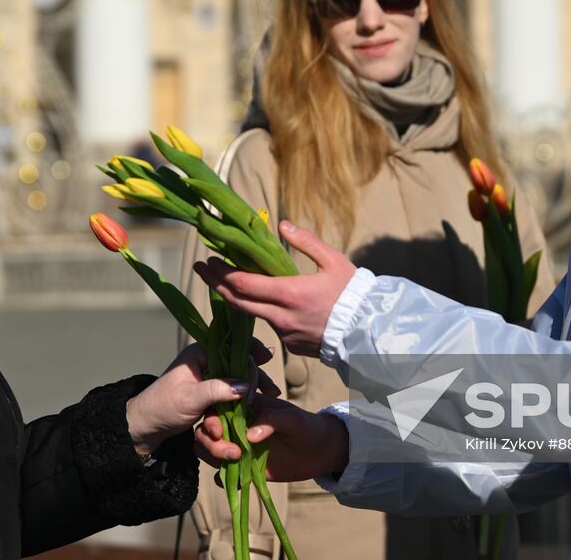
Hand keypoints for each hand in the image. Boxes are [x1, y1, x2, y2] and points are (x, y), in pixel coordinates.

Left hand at [124, 342, 273, 457]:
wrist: (144, 428)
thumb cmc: (162, 408)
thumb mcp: (190, 398)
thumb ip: (217, 390)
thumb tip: (244, 387)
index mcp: (199, 353)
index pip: (231, 346)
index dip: (250, 353)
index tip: (266, 363)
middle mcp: (205, 362)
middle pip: (238, 363)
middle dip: (255, 377)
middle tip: (272, 392)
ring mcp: (208, 379)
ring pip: (237, 380)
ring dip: (252, 390)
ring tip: (271, 398)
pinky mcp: (209, 395)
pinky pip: (231, 394)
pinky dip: (243, 400)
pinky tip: (256, 407)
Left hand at [194, 220, 356, 357]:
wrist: (369, 331)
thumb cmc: (353, 293)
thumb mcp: (333, 260)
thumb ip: (306, 242)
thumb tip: (280, 225)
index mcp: (290, 293)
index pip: (244, 284)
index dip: (222, 273)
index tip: (208, 260)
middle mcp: (281, 317)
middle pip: (237, 302)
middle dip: (216, 284)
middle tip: (201, 268)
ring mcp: (284, 334)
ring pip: (251, 314)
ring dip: (235, 297)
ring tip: (224, 280)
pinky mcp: (291, 344)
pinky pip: (269, 324)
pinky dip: (259, 310)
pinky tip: (257, 299)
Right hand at [195, 394, 349, 482]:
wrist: (320, 452)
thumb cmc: (307, 427)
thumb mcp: (294, 419)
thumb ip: (273, 420)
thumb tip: (249, 435)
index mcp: (247, 407)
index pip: (218, 406)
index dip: (212, 417)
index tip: (218, 431)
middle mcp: (238, 426)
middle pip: (207, 429)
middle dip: (210, 441)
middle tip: (232, 452)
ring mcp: (239, 446)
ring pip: (210, 449)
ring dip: (213, 456)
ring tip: (235, 461)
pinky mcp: (244, 467)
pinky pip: (224, 473)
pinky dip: (223, 478)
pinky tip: (237, 480)